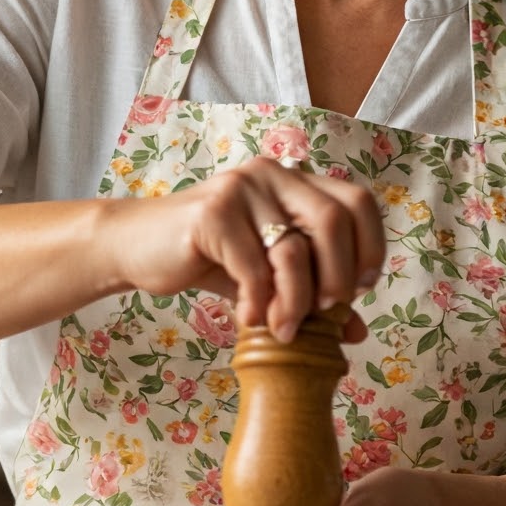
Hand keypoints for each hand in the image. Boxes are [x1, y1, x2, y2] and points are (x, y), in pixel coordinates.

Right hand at [105, 158, 384, 342]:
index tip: (358, 290)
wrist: (136, 247)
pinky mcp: (211, 212)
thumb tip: (357, 331)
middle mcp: (273, 174)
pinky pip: (253, 267)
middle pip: (334, 222)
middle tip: (324, 315)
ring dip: (295, 302)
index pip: (358, 201)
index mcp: (295, 181)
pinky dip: (257, 303)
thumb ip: (310, 294)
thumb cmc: (207, 258)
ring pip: (293, 251)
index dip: (369, 247)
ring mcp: (241, 188)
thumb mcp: (267, 277)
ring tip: (283, 330)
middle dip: (337, 279)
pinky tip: (247, 319)